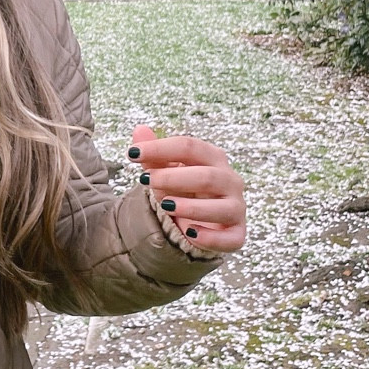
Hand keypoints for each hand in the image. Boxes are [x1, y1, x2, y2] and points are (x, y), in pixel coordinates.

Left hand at [129, 125, 245, 253]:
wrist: (195, 222)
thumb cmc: (181, 191)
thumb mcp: (164, 173)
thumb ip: (153, 155)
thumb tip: (139, 130)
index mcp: (213, 158)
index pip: (190, 146)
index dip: (161, 148)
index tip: (132, 153)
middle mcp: (230, 181)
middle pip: (207, 176)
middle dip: (173, 178)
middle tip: (145, 180)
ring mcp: (236, 208)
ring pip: (221, 208)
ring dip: (192, 207)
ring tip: (165, 206)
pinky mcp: (236, 234)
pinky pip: (230, 238)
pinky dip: (210, 238)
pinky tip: (189, 233)